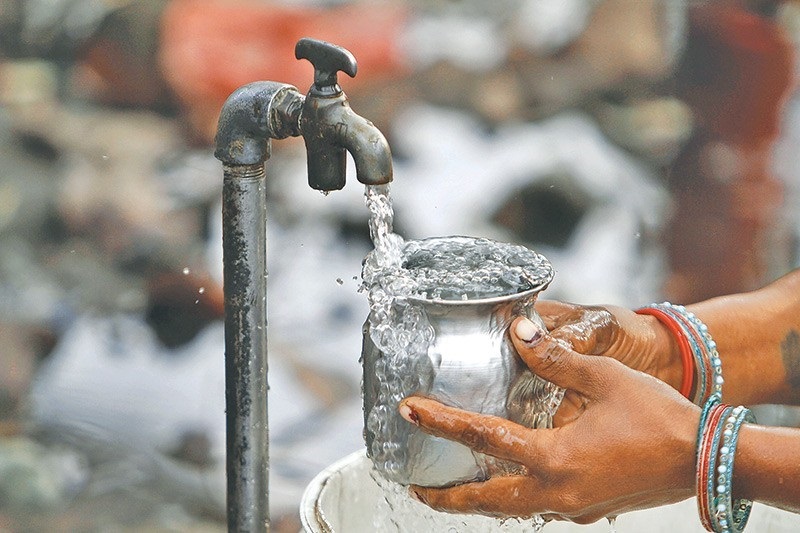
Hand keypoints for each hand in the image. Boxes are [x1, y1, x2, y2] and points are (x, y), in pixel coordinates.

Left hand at [399, 317, 698, 522]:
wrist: (706, 460)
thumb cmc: (659, 418)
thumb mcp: (605, 379)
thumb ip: (556, 358)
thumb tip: (518, 329)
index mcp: (554, 458)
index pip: (483, 437)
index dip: (440, 422)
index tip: (408, 411)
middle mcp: (556, 492)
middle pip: (485, 499)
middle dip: (446, 496)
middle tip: (415, 483)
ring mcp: (572, 507)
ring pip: (510, 510)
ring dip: (477, 499)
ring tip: (450, 488)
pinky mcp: (588, 510)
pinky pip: (538, 508)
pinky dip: (513, 498)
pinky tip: (511, 481)